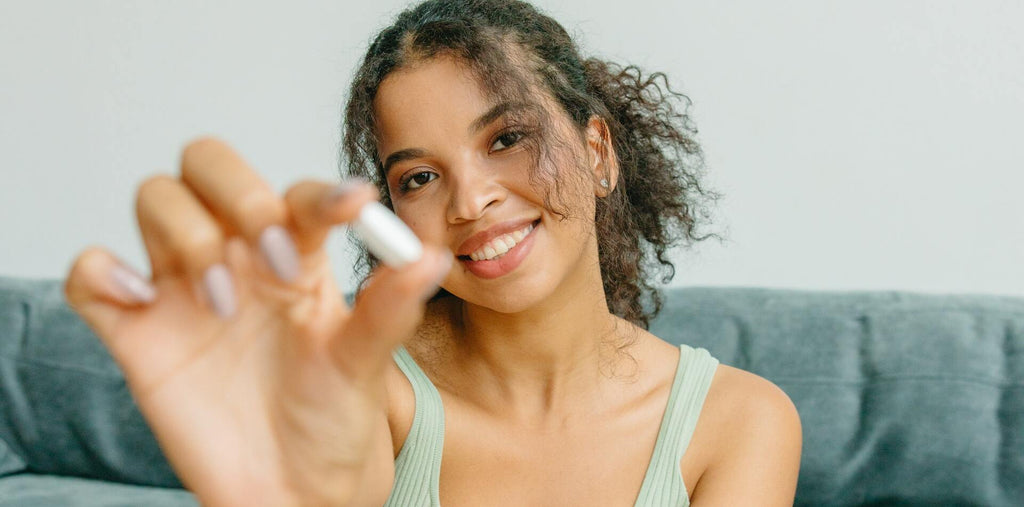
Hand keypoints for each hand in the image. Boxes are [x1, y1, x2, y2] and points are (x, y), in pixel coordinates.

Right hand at [63, 138, 450, 505]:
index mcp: (298, 255)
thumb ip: (389, 309)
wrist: (290, 489)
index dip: (318, 194)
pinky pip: (91, 276)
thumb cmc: (332, 419)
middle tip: (272, 255)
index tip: (351, 210)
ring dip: (184, 233)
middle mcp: (238, 257)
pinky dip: (101, 273)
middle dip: (237, 191)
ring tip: (223, 304)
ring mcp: (183, 288)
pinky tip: (141, 302)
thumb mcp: (365, 365)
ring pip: (155, 200)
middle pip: (210, 165)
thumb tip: (429, 256)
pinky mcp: (136, 331)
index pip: (296, 194)